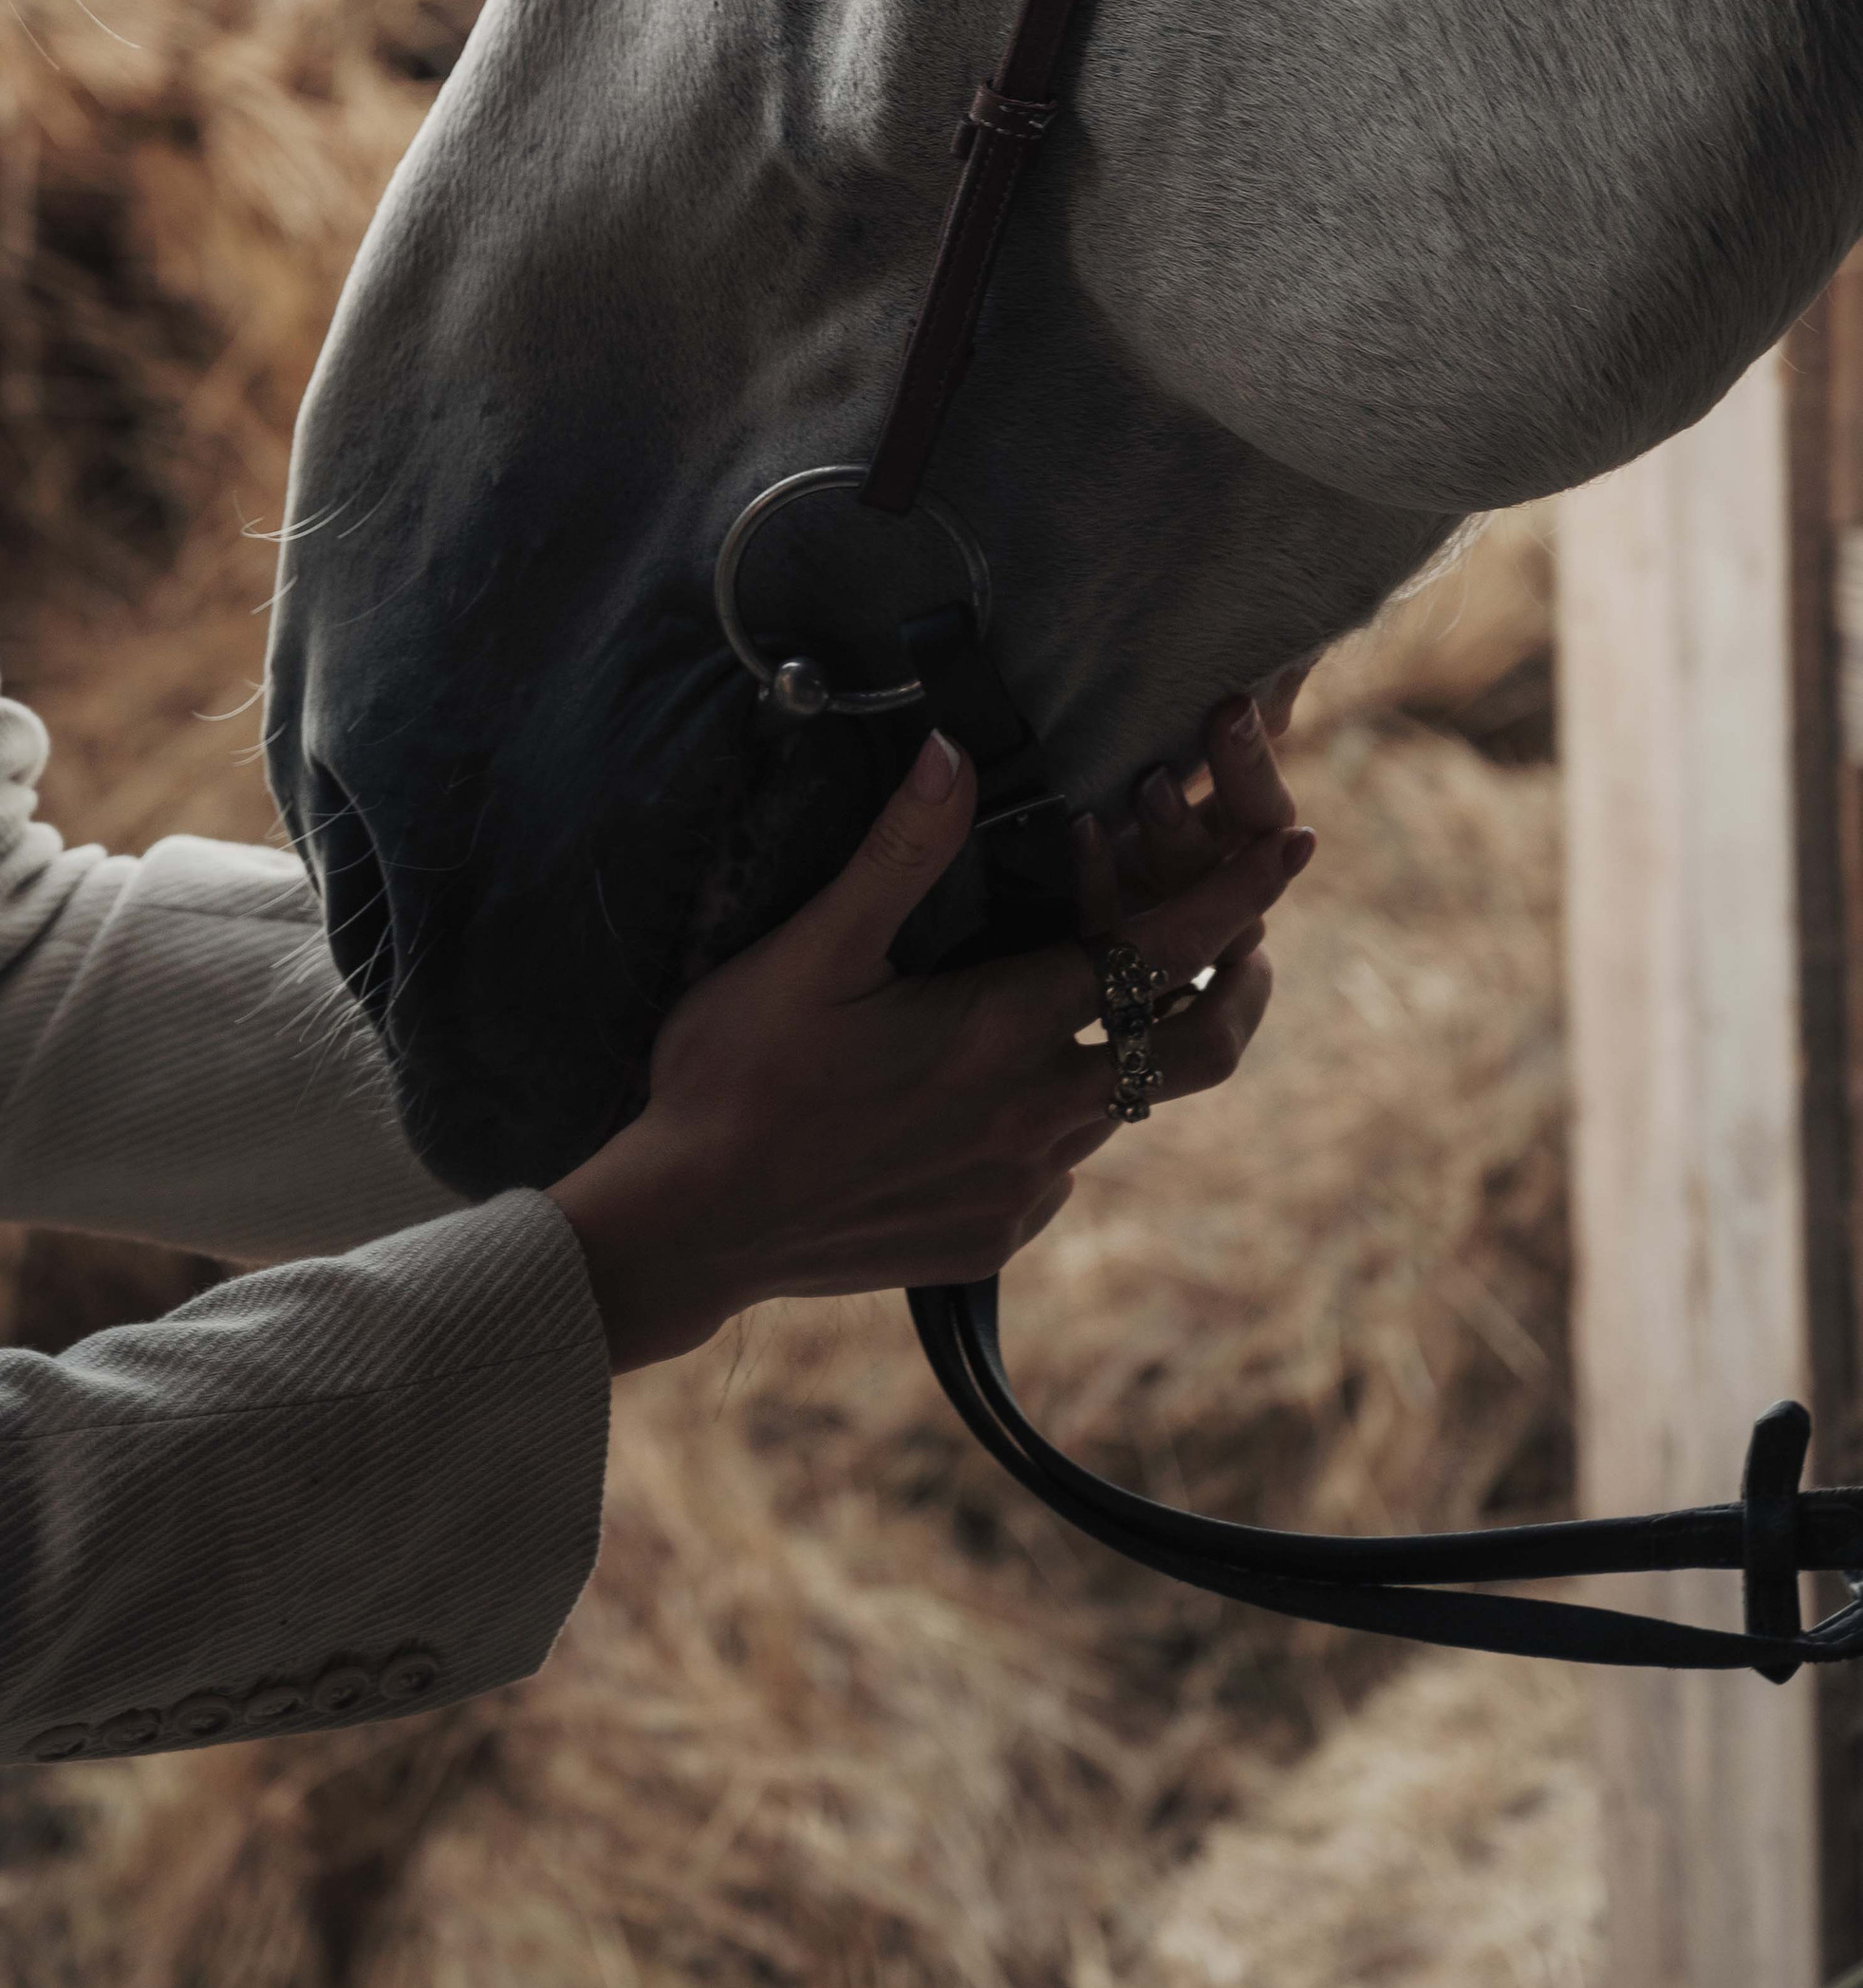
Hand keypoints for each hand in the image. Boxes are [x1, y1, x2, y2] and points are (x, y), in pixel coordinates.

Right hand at [549, 697, 1314, 1372]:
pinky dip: (1058, 1112)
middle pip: (1194, 1049)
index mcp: (999, 1029)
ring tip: (1091, 992)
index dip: (1235, 893)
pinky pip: (1062, 1165)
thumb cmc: (737, 1077)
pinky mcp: (994, 1237)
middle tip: (1245, 938)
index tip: (1295, 845)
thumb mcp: (810, 952)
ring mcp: (1021, 1188)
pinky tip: (998, 1087)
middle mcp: (1036, 1116)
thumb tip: (952, 751)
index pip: (1155, 948)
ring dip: (1126, 1044)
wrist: (691, 1228)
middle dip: (1236, 983)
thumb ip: (897, 854)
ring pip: (1121, 1104)